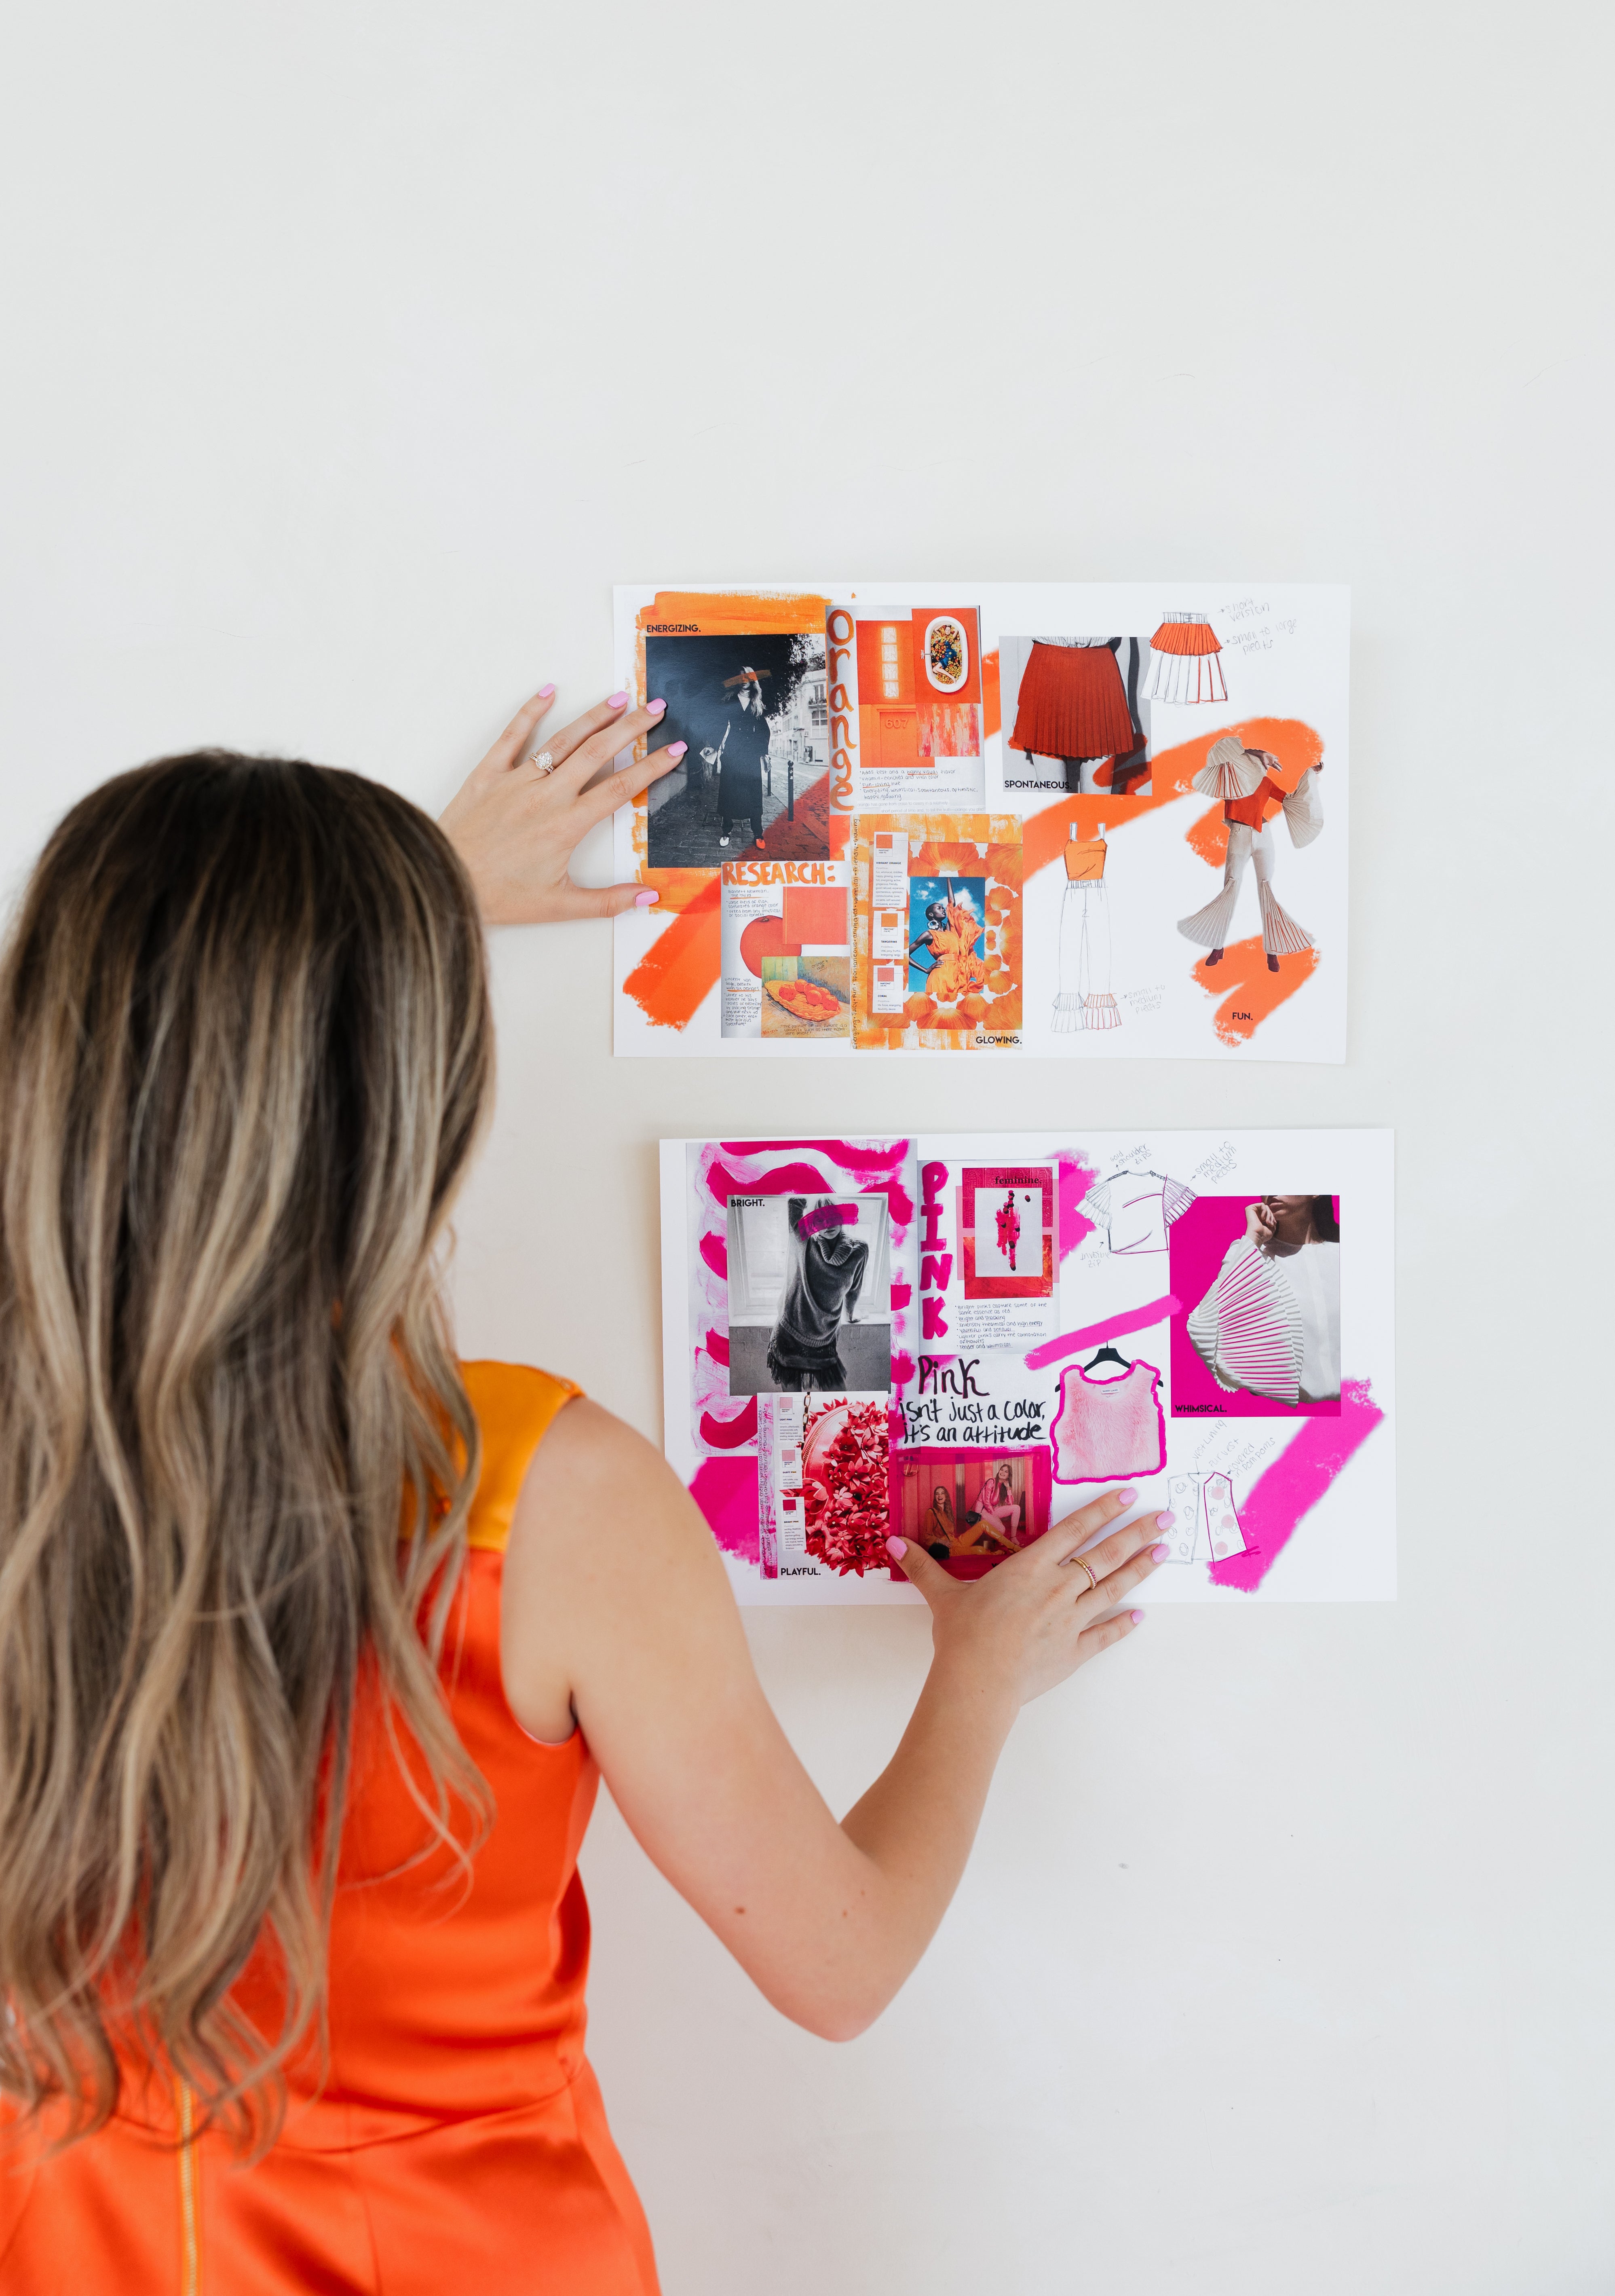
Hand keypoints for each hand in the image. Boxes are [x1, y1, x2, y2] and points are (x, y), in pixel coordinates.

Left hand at [438, 686, 679, 923]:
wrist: (446, 881)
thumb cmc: (499, 896)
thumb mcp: (558, 906)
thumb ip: (607, 901)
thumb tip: (648, 896)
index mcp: (567, 825)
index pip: (620, 788)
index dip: (651, 767)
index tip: (674, 750)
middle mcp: (546, 796)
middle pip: (597, 753)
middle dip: (631, 727)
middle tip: (655, 708)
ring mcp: (517, 781)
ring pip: (562, 740)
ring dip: (593, 717)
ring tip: (618, 698)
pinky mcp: (488, 775)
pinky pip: (512, 736)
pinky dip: (530, 711)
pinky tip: (548, 691)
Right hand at [886, 1491, 1166, 1709]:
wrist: (978, 1682)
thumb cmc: (962, 1636)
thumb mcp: (942, 1596)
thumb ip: (922, 1566)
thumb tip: (892, 1543)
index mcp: (1030, 1568)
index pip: (1073, 1531)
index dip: (1101, 1511)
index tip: (1126, 1495)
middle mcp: (1058, 1588)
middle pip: (1104, 1555)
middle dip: (1137, 1534)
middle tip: (1164, 1519)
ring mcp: (1070, 1621)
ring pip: (1113, 1588)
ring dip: (1140, 1570)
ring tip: (1163, 1553)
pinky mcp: (1074, 1652)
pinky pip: (1105, 1635)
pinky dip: (1123, 1626)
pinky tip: (1140, 1616)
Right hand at [1243, 1199, 1277, 1251]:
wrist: (1257, 1236)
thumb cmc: (1263, 1235)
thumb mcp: (1271, 1227)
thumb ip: (1272, 1220)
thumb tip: (1273, 1216)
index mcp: (1258, 1218)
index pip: (1268, 1212)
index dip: (1272, 1217)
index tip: (1273, 1224)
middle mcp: (1254, 1213)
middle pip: (1268, 1209)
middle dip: (1271, 1216)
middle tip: (1270, 1224)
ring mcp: (1252, 1210)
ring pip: (1266, 1206)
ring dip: (1269, 1215)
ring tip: (1268, 1222)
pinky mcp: (1250, 1208)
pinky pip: (1262, 1204)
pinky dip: (1265, 1211)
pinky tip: (1263, 1218)